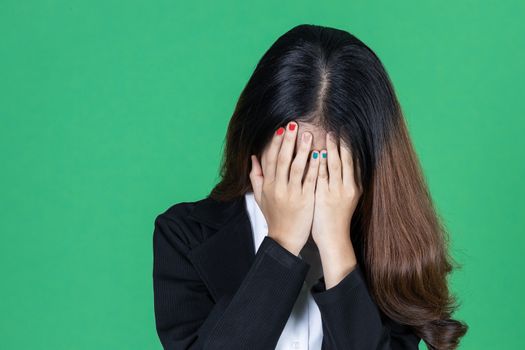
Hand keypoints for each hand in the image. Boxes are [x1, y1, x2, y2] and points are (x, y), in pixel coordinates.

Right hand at [249, 121, 320, 255]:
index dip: (274, 143)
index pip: (269, 159)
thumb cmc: (274, 217)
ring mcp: (291, 193)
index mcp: (268, 185)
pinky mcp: (304, 200)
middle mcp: (277, 187)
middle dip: (287, 141)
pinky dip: (314, 166)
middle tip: (293, 125)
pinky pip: (309, 180)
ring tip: (308, 135)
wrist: (284, 239)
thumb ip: (256, 177)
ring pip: (295, 167)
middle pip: (281, 159)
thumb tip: (253, 157)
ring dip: (301, 150)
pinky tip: (319, 154)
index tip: (280, 129)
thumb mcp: (261, 198)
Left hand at [311, 131, 361, 251]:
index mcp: (355, 187)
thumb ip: (345, 182)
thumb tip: (343, 166)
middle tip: (338, 128)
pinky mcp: (325, 197)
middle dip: (342, 144)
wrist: (334, 239)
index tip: (347, 133)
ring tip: (328, 134)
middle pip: (347, 161)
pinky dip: (320, 164)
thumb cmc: (337, 219)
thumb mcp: (347, 199)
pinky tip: (317, 152)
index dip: (351, 147)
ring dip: (332, 149)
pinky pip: (322, 176)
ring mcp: (337, 192)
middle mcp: (348, 188)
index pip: (355, 163)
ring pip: (336, 165)